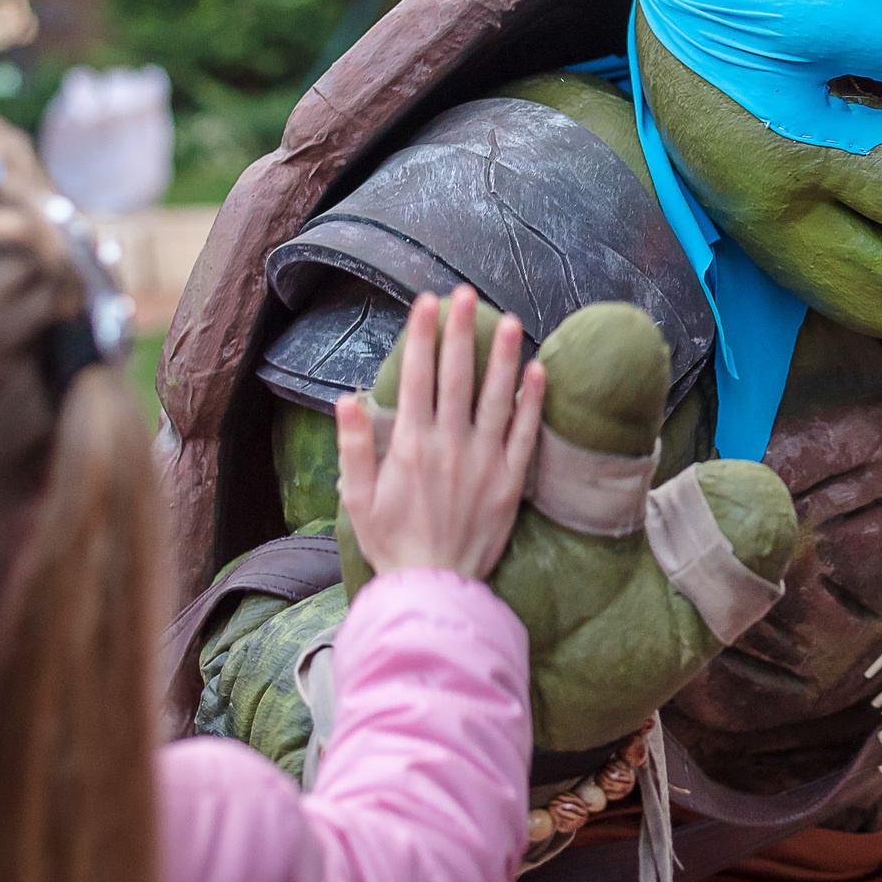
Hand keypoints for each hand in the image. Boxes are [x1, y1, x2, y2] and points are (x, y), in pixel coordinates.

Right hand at [335, 286, 543, 579]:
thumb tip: (346, 398)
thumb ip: (353, 446)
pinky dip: (531, 400)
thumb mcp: (358, 498)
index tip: (427, 302)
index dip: (422, 336)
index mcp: (410, 446)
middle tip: (466, 293)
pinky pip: (524, 433)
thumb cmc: (391, 544)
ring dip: (501, 355)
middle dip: (460, 331)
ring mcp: (484, 462)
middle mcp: (450, 446)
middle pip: (457, 377)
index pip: (418, 378)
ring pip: (495, 397)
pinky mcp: (510, 481)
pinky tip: (536, 370)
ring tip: (508, 319)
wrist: (433, 588)